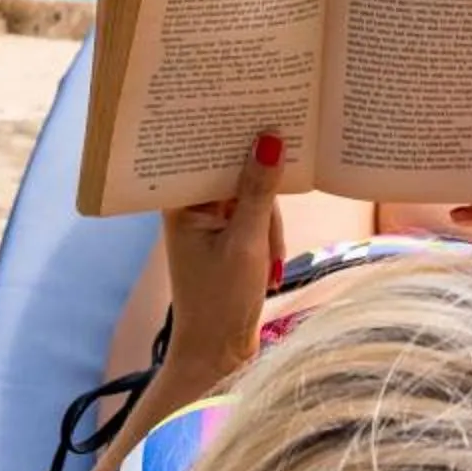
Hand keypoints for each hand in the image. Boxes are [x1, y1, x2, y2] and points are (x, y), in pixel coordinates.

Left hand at [158, 132, 284, 392]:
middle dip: (262, 186)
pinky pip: (255, 217)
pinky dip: (269, 236)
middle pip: (235, 171)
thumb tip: (271, 138)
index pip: (208, 152)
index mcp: (181, 204)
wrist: (218, 357)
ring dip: (269, 223)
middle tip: (290, 162)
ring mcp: (210, 224)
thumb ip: (259, 191)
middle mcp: (191, 208)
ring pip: (252, 195)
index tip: (266, 113)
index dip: (236, 133)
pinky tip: (271, 266)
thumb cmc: (222, 302)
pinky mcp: (227, 239)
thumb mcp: (247, 242)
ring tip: (269, 261)